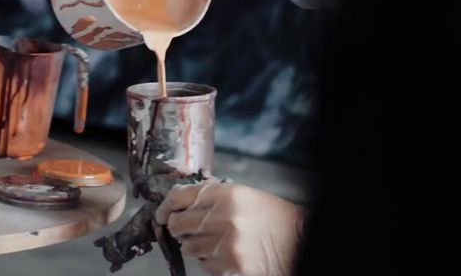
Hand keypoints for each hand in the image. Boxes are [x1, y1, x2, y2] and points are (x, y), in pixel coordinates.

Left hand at [155, 181, 304, 275]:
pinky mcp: (230, 267)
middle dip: (177, 227)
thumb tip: (181, 200)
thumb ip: (213, 196)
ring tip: (213, 242)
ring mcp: (226, 244)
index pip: (180, 196)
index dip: (166, 205)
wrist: (298, 241)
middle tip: (184, 229)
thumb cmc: (272, 217)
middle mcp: (224, 217)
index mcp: (227, 194)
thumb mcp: (244, 195)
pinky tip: (226, 255)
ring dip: (194, 246)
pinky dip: (209, 262)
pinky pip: (204, 265)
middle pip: (177, 224)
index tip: (161, 213)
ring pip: (188, 248)